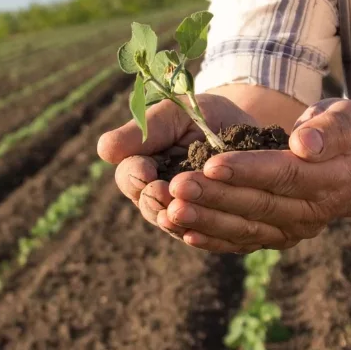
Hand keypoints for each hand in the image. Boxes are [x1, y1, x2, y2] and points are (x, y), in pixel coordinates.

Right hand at [97, 92, 257, 237]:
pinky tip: (203, 231)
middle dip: (154, 201)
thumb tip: (104, 150)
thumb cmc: (202, 116)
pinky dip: (204, 233)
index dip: (135, 176)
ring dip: (178, 219)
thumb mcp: (173, 114)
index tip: (145, 171)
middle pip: (149, 206)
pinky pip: (206, 235)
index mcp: (144, 166)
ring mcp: (186, 212)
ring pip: (176, 224)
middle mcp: (160, 195)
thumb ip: (142, 132)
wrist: (246, 128)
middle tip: (164, 193)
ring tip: (180, 212)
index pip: (129, 176)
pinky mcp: (213, 225)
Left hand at [159, 99, 350, 253]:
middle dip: (215, 197)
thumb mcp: (349, 118)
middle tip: (177, 186)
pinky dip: (213, 240)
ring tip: (169, 209)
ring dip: (206, 221)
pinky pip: (243, 242)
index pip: (284, 174)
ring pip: (246, 228)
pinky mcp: (278, 237)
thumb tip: (305, 143)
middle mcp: (312, 212)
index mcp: (330, 178)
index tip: (210, 164)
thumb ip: (331, 128)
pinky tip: (183, 231)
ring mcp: (295, 230)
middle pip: (259, 204)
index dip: (247, 170)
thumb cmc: (349, 135)